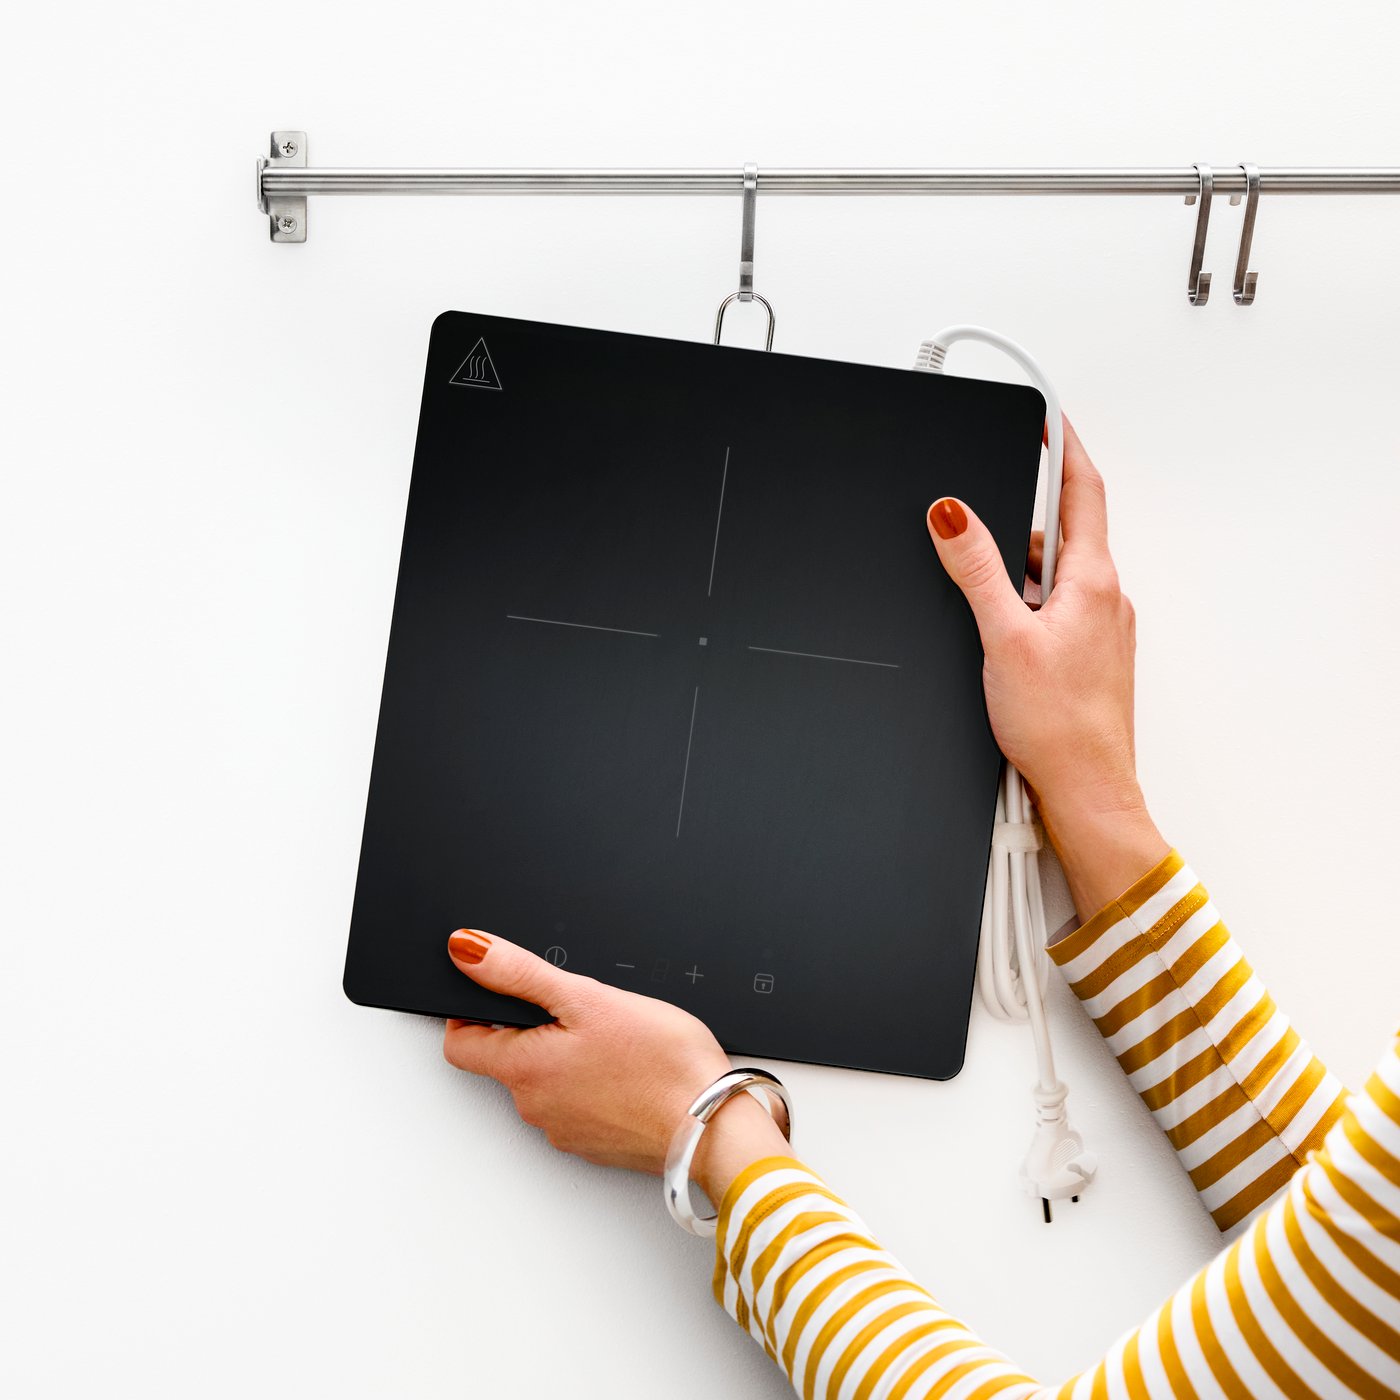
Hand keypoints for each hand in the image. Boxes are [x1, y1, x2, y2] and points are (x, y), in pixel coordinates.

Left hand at [441, 930, 790, 1194]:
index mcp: (525, 1070)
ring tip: (614, 1039)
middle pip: (507, 1060)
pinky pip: (578, 1104)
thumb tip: (467, 951)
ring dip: (566, 1056)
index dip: (473, 1012)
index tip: (499, 993)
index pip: (461, 1044)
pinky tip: (628, 1067)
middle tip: (578, 1010)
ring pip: (546, 1082)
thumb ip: (521, 973)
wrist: (714, 1126)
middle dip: (533, 1029)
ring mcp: (566, 1130)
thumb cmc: (662, 1065)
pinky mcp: (596, 1142)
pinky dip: (593, 1083)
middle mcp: (536, 1108)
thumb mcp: (588, 999)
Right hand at [926, 415, 1169, 914]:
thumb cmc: (1059, 726)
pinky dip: (1030, 600)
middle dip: (1030, 509)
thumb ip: (978, 570)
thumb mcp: (1003, 637)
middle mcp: (1106, 598)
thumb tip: (953, 515)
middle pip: (1069, 527)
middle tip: (990, 509)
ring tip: (989, 598)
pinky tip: (1004, 632)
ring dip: (1025, 565)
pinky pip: (1059, 605)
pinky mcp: (1089, 654)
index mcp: (1093, 582)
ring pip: (1060, 571)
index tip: (1047, 414)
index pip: (1084, 490)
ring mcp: (1101, 627)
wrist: (1087, 790)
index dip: (1063, 445)